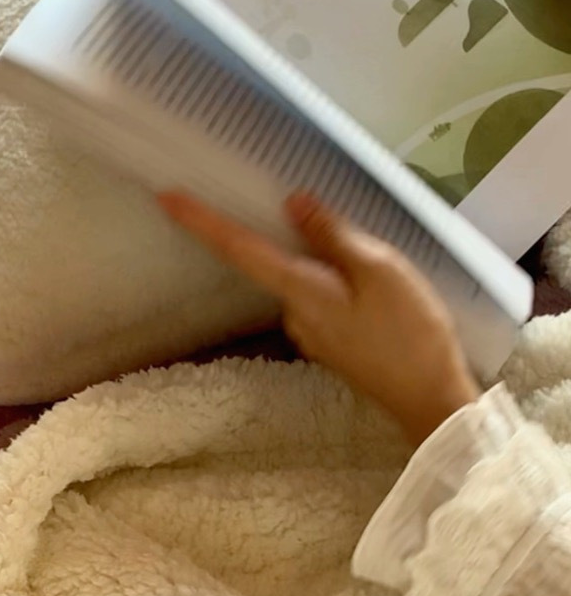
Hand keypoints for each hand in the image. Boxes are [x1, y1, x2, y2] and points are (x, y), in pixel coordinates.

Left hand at [158, 191, 479, 443]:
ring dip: (327, 264)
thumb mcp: (380, 269)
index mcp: (300, 291)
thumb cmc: (410, 331)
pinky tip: (376, 291)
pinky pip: (322, 300)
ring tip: (381, 267)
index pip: (240, 249)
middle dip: (296, 239)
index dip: (203, 222)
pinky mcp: (329, 345)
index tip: (166, 197)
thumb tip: (293, 204)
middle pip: (276, 262)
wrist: (430, 398)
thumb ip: (333, 236)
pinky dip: (338, 285)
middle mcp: (293, 315)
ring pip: (304, 282)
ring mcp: (310, 334)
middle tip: (339, 227)